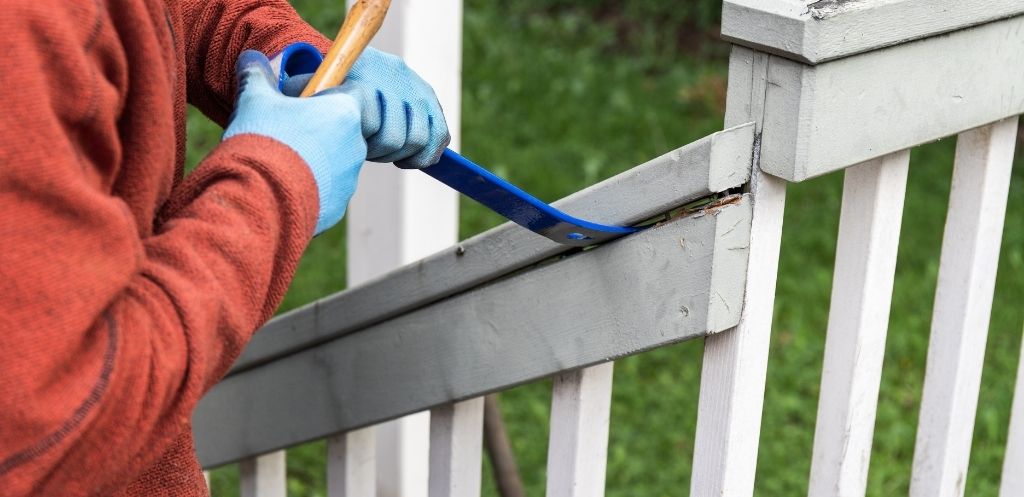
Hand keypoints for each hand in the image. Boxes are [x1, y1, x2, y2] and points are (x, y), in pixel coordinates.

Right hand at [225, 49, 366, 234]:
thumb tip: (252, 59)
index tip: (311, 100)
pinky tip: (281, 183)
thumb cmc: (262, 143)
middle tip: (290, 130)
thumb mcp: (255, 102)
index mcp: (345, 115)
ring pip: (336, 160)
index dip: (336, 94)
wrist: (259, 201)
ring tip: (280, 159)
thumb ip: (258, 78)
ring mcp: (349, 179)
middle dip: (321, 128)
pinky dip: (309, 184)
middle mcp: (355, 147)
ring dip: (314, 157)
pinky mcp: (338, 205)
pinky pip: (327, 188)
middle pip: (347, 129)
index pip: (361, 95)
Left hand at [278, 45, 450, 168]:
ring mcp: (418, 88)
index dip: (365, 146)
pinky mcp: (431, 100)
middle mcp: (397, 76)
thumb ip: (306, 102)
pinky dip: (425, 155)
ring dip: (402, 154)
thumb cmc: (327, 87)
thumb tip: (311, 120)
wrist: (351, 64)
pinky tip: (405, 158)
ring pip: (420, 139)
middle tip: (366, 150)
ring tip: (385, 153)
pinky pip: (440, 136)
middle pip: (396, 138)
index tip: (353, 146)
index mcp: (366, 72)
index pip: (373, 124)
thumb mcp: (310, 92)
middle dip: (380, 152)